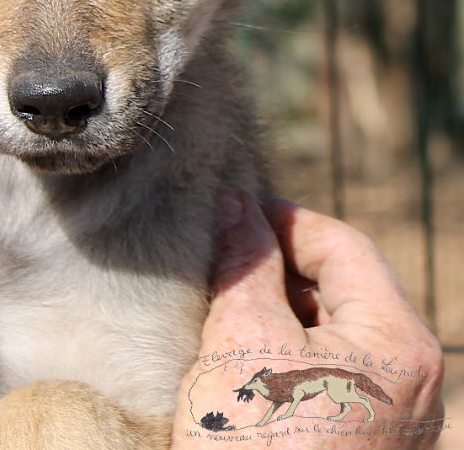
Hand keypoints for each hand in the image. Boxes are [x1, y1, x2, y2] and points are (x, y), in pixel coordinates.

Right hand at [171, 193, 444, 447]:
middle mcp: (413, 379)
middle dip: (278, 266)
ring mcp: (392, 417)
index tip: (228, 212)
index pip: (341, 245)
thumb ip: (244, 259)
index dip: (281, 220)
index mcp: (399, 343)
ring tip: (221, 304)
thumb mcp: (242, 335)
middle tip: (217, 257)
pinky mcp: (363, 443)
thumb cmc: (252, 445)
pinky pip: (328, 371)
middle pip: (342, 286)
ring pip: (332, 329)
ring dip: (278, 307)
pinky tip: (239, 354)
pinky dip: (286, 349)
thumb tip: (235, 203)